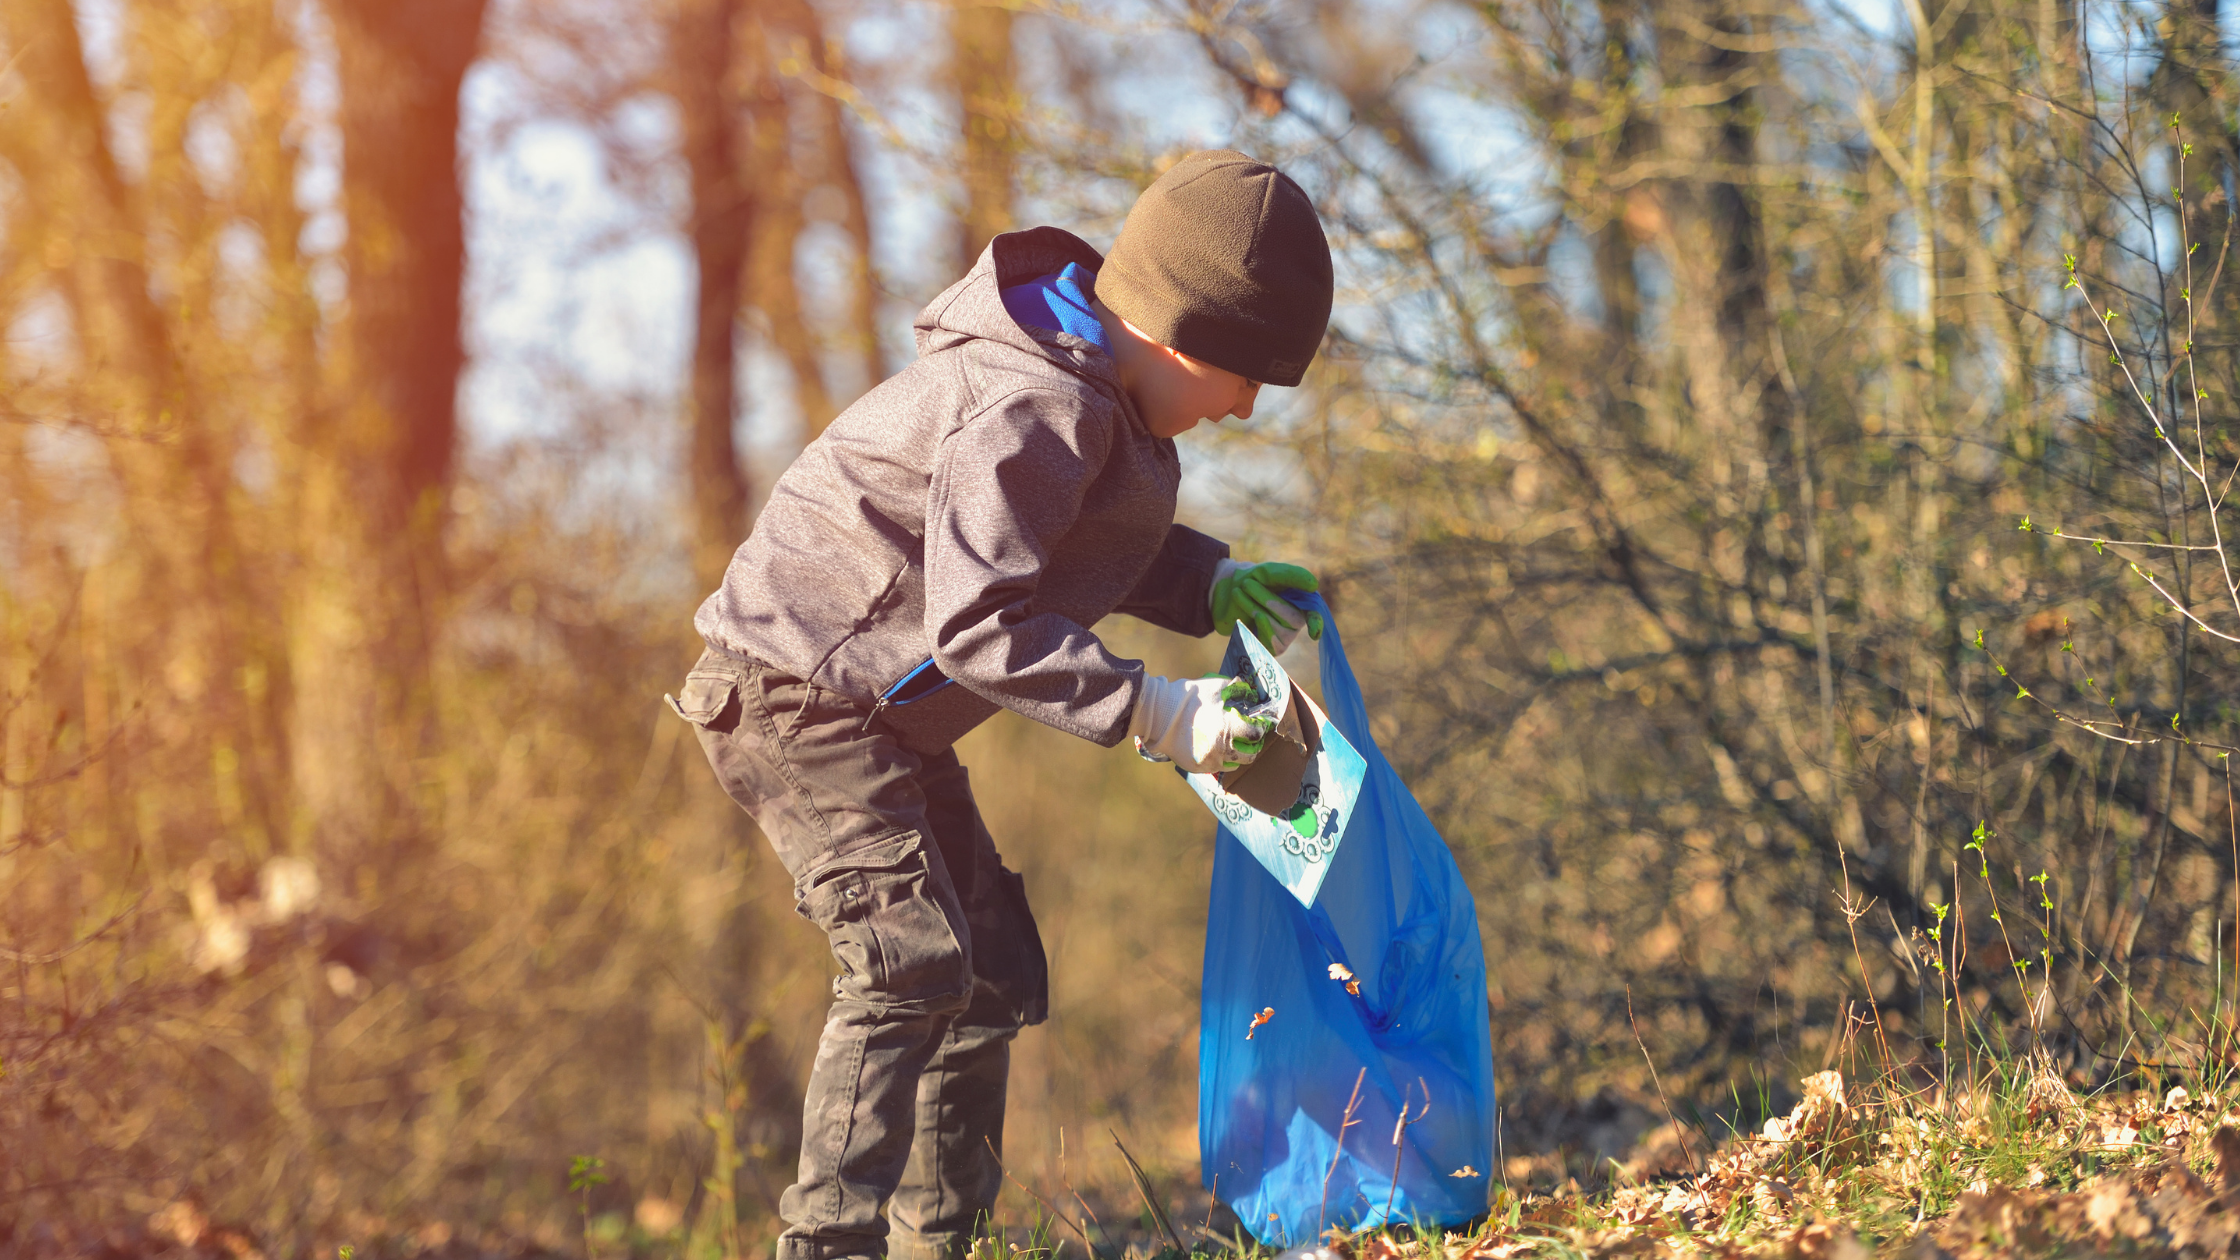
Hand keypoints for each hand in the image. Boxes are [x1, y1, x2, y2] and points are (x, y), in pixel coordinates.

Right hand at [1129, 674, 1273, 772]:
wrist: (1158, 715)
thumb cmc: (1187, 699)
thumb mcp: (1214, 687)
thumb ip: (1236, 689)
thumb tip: (1250, 691)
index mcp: (1228, 728)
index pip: (1255, 734)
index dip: (1260, 728)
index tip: (1258, 724)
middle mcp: (1221, 748)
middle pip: (1250, 755)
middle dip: (1254, 746)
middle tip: (1251, 738)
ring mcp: (1210, 761)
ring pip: (1236, 765)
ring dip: (1239, 755)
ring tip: (1235, 744)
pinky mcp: (1199, 768)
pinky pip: (1219, 768)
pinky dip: (1223, 760)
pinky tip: (1219, 749)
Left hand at [1211, 559, 1323, 653]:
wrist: (1224, 592)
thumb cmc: (1251, 580)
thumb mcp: (1269, 572)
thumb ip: (1292, 575)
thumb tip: (1314, 586)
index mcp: (1302, 602)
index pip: (1315, 616)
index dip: (1316, 623)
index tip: (1313, 632)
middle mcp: (1296, 621)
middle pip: (1294, 620)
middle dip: (1269, 602)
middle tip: (1247, 584)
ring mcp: (1284, 636)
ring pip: (1280, 631)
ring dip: (1256, 610)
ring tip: (1239, 593)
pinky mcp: (1269, 647)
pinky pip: (1269, 644)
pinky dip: (1255, 627)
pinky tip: (1245, 615)